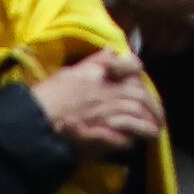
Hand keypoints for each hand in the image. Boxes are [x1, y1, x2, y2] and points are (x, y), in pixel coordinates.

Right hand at [30, 45, 166, 157]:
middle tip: (158, 118)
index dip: (138, 72)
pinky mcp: (102, 135)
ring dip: (148, 127)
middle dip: (154, 108)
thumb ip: (94, 62)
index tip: (141, 81)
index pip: (131, 65)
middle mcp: (108, 92)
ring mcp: (106, 115)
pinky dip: (130, 141)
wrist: (35, 120)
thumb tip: (111, 50)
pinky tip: (132, 143)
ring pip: (138, 119)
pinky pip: (124, 139)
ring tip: (153, 133)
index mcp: (100, 74)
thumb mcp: (71, 71)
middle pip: (141, 97)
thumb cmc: (48, 95)